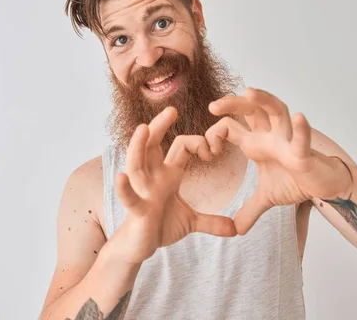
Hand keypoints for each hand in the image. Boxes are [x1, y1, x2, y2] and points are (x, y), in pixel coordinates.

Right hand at [113, 107, 236, 263]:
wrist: (139, 247)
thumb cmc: (159, 227)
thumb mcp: (190, 222)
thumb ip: (212, 222)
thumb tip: (235, 229)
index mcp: (167, 175)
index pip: (180, 148)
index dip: (197, 143)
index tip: (212, 150)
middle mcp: (152, 178)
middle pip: (152, 145)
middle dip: (159, 126)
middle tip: (171, 109)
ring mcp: (142, 192)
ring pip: (136, 164)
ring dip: (137, 147)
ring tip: (142, 129)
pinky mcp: (136, 210)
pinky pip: (129, 197)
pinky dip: (125, 188)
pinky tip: (121, 177)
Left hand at [205, 87, 352, 233]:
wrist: (325, 186)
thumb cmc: (297, 181)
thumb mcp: (267, 197)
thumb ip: (250, 210)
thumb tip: (237, 230)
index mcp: (257, 142)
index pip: (231, 127)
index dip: (216, 134)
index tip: (208, 152)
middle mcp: (270, 136)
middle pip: (251, 109)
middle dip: (233, 103)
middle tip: (212, 106)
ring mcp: (288, 141)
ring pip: (277, 111)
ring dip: (265, 100)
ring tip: (250, 92)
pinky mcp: (304, 154)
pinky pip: (302, 139)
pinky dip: (301, 129)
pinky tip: (299, 117)